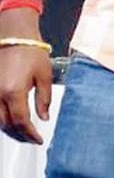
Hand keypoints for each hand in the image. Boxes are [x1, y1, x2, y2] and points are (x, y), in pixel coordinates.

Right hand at [0, 11, 52, 144]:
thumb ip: (44, 99)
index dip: (30, 134)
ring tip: (22, 133)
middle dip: (19, 135)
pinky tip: (10, 121)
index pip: (21, 121)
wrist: (14, 37)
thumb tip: (43, 117)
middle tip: (31, 139)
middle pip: (6, 124)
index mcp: (14, 91)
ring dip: (9, 129)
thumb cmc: (31, 52)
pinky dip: (1, 119)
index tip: (38, 139)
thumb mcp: (44, 75)